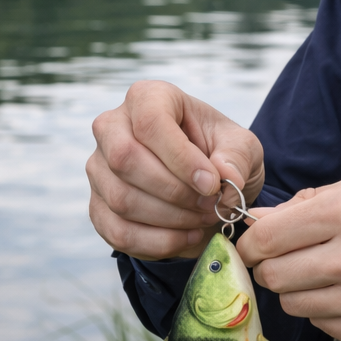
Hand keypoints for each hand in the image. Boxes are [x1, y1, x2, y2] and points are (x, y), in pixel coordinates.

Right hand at [87, 80, 263, 259]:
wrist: (207, 184)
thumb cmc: (220, 154)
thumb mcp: (242, 147)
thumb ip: (237, 157)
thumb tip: (223, 177)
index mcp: (148, 97)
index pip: (151, 122)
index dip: (181, 158)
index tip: (212, 184)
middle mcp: (112, 127)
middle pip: (125, 159)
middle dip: (174, 191)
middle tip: (210, 205)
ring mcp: (99, 168)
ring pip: (120, 199)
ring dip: (170, 219)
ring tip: (204, 219)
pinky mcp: (98, 205)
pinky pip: (116, 231)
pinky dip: (157, 243)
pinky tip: (188, 237)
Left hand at [237, 172, 340, 340]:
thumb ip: (312, 202)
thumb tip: (260, 220)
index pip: (264, 238)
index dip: (251, 240)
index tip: (255, 241)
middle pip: (271, 274)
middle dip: (272, 264)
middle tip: (292, 256)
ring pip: (291, 303)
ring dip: (299, 288)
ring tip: (329, 272)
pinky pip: (320, 323)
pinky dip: (326, 308)